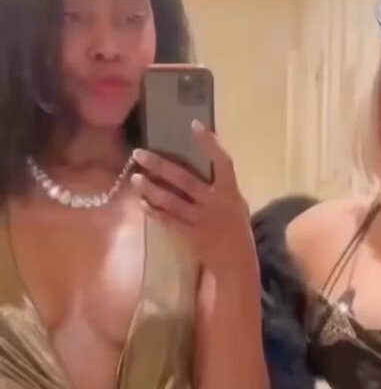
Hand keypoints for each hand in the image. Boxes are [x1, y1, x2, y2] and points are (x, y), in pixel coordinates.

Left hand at [131, 121, 251, 274]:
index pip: (222, 162)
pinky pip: (168, 220)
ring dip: (151, 189)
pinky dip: (154, 212)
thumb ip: (222, 186)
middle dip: (160, 165)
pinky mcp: (189, 235)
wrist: (237, 263)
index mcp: (230, 192)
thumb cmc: (237, 230)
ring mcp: (201, 219)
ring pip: (171, 200)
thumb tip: (207, 162)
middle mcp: (215, 203)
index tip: (193, 125)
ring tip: (135, 179)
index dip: (209, 143)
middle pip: (185, 179)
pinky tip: (142, 203)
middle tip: (139, 154)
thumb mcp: (236, 204)